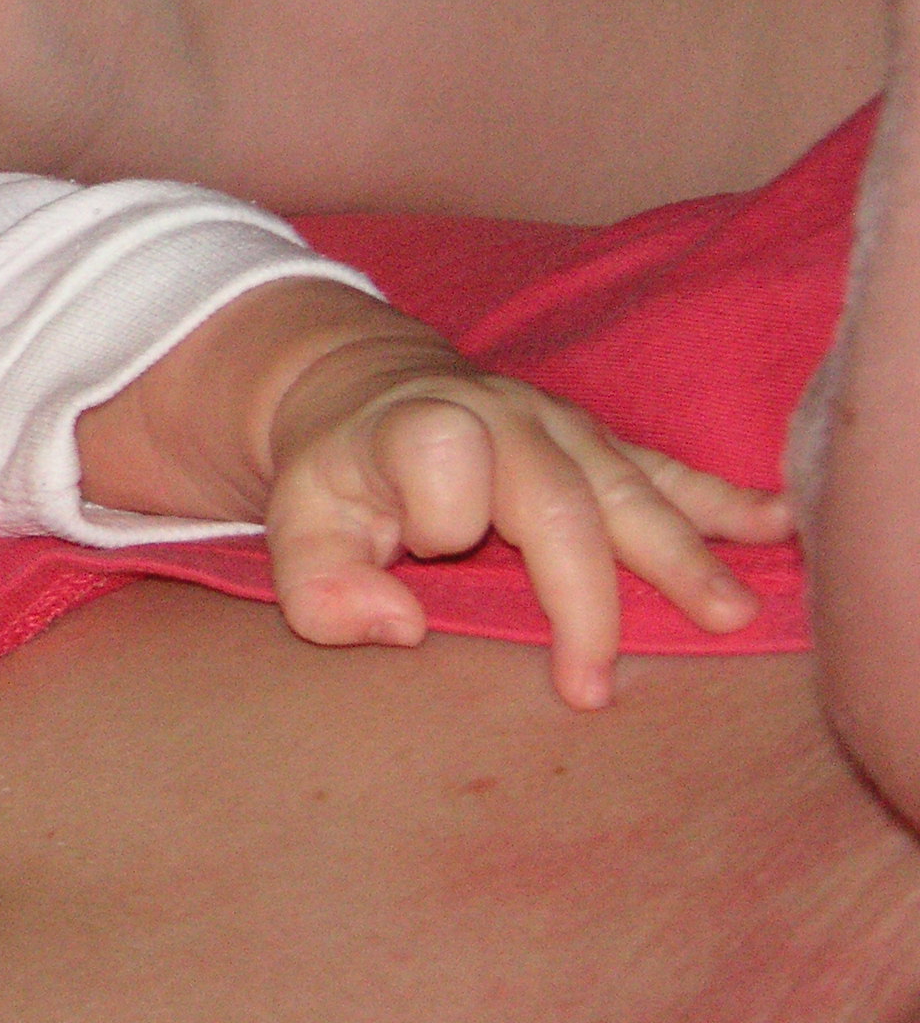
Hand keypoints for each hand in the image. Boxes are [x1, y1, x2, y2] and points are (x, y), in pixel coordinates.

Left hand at [264, 324, 794, 709]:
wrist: (365, 390)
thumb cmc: (339, 475)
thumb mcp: (296, 527)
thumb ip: (322, 587)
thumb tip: (405, 626)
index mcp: (418, 424)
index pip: (443, 455)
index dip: (440, 512)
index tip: (429, 555)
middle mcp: (500, 416)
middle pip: (558, 496)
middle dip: (585, 592)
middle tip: (597, 682)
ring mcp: (559, 425)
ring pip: (628, 487)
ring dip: (682, 554)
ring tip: (729, 613)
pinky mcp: (597, 441)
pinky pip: (665, 469)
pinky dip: (720, 500)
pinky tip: (776, 523)